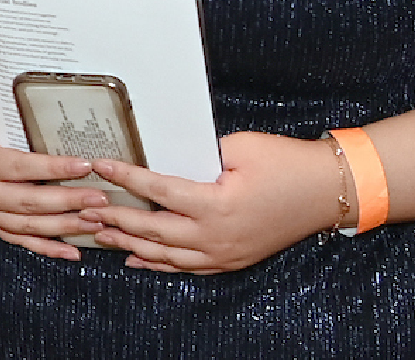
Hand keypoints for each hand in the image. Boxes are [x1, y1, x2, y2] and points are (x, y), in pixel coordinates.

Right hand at [0, 88, 112, 259]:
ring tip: (96, 224)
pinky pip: (16, 238)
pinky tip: (70, 252)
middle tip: (102, 200)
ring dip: (63, 227)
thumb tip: (57, 120)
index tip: (86, 165)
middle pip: (30, 202)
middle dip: (69, 203)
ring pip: (26, 226)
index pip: (23, 168)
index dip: (55, 168)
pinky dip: (44, 247)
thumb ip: (14, 117)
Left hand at [86, 131, 343, 273]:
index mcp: (216, 205)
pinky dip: (159, 264)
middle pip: (153, 230)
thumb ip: (199, 154)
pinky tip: (137, 259)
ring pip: (167, 256)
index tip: (100, 165)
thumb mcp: (239, 146)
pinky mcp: (234, 260)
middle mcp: (217, 237)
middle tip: (84, 208)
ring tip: (100, 233)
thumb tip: (166, 156)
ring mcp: (226, 254)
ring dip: (130, 245)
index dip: (126, 177)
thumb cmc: (288, 162)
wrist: (330, 190)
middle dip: (116, 219)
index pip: (158, 191)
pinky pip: (188, 268)